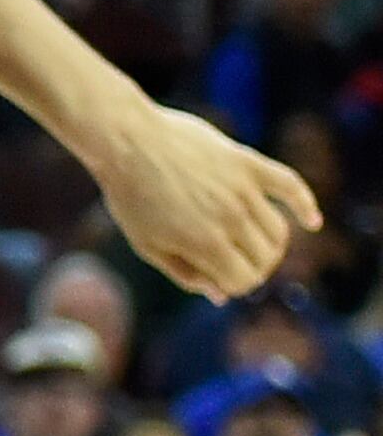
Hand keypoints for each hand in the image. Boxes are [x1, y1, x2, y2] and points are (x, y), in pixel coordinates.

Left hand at [89, 103, 320, 298]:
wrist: (124, 139)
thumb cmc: (129, 194)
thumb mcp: (146, 244)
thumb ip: (185, 274)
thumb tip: (222, 296)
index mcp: (205, 243)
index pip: (244, 281)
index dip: (231, 284)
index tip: (216, 276)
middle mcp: (230, 218)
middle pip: (265, 260)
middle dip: (251, 267)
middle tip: (230, 258)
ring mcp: (242, 189)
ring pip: (278, 232)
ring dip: (268, 244)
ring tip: (248, 241)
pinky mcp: (246, 162)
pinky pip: (290, 185)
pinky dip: (305, 204)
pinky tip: (311, 221)